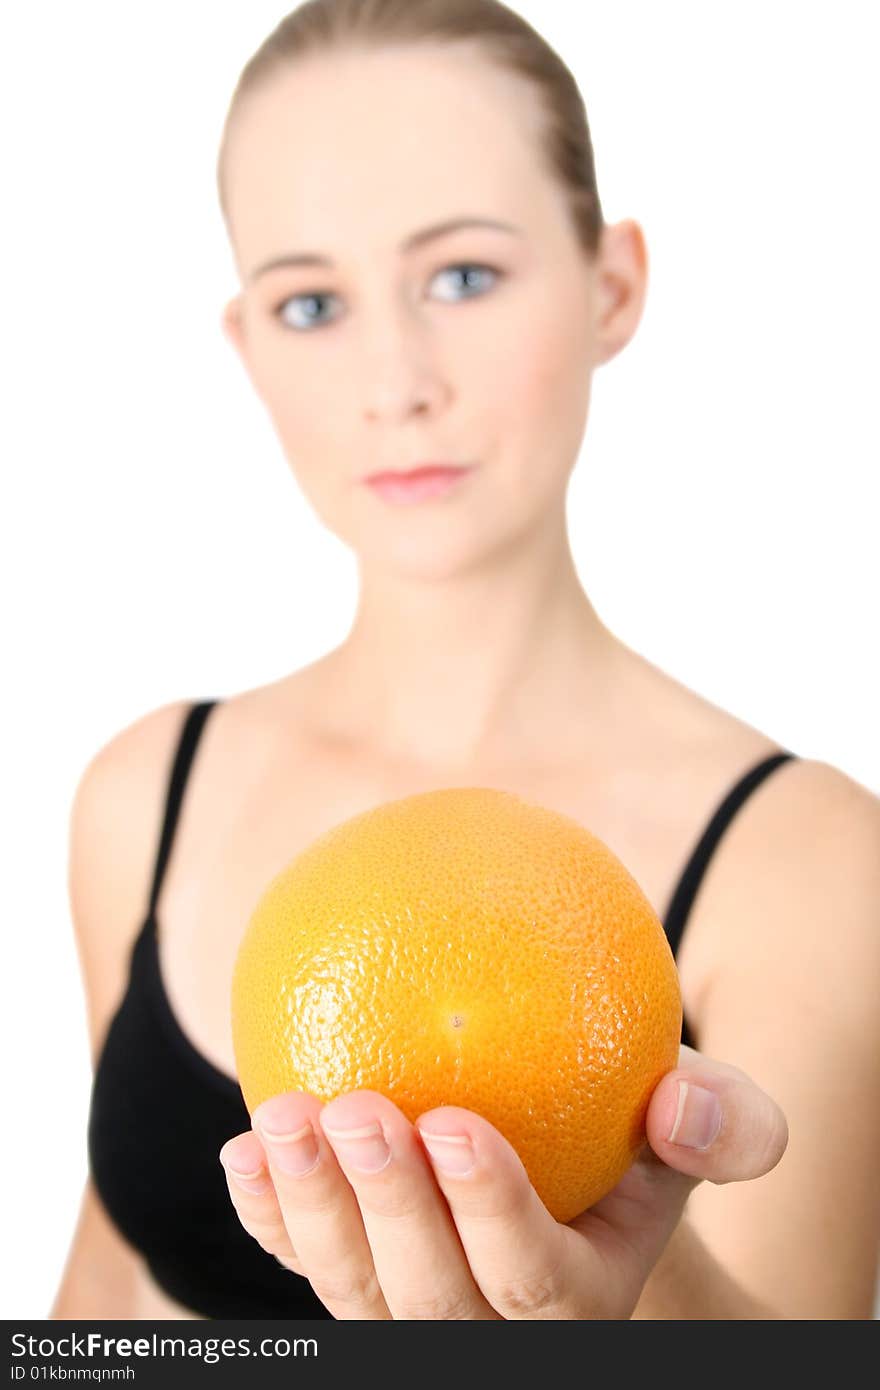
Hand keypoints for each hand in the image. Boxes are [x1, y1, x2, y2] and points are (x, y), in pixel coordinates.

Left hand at [218, 1045, 786, 1318]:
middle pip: (428, 1297)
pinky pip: (301, 1264)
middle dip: (388, 1207)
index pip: (533, 1276)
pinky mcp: (357, 1276)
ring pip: (354, 1292)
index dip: (489, 1211)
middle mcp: (489, 1327)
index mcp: (581, 1294)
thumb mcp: (695, 1120)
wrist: (565, 1159)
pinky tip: (244, 1151)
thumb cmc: (630, 1130)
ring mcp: (412, 1311)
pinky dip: (267, 1214)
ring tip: (284, 1116)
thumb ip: (721, 1119)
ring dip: (311, 1206)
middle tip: (358, 1108)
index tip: (451, 1122)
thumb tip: (685, 1100)